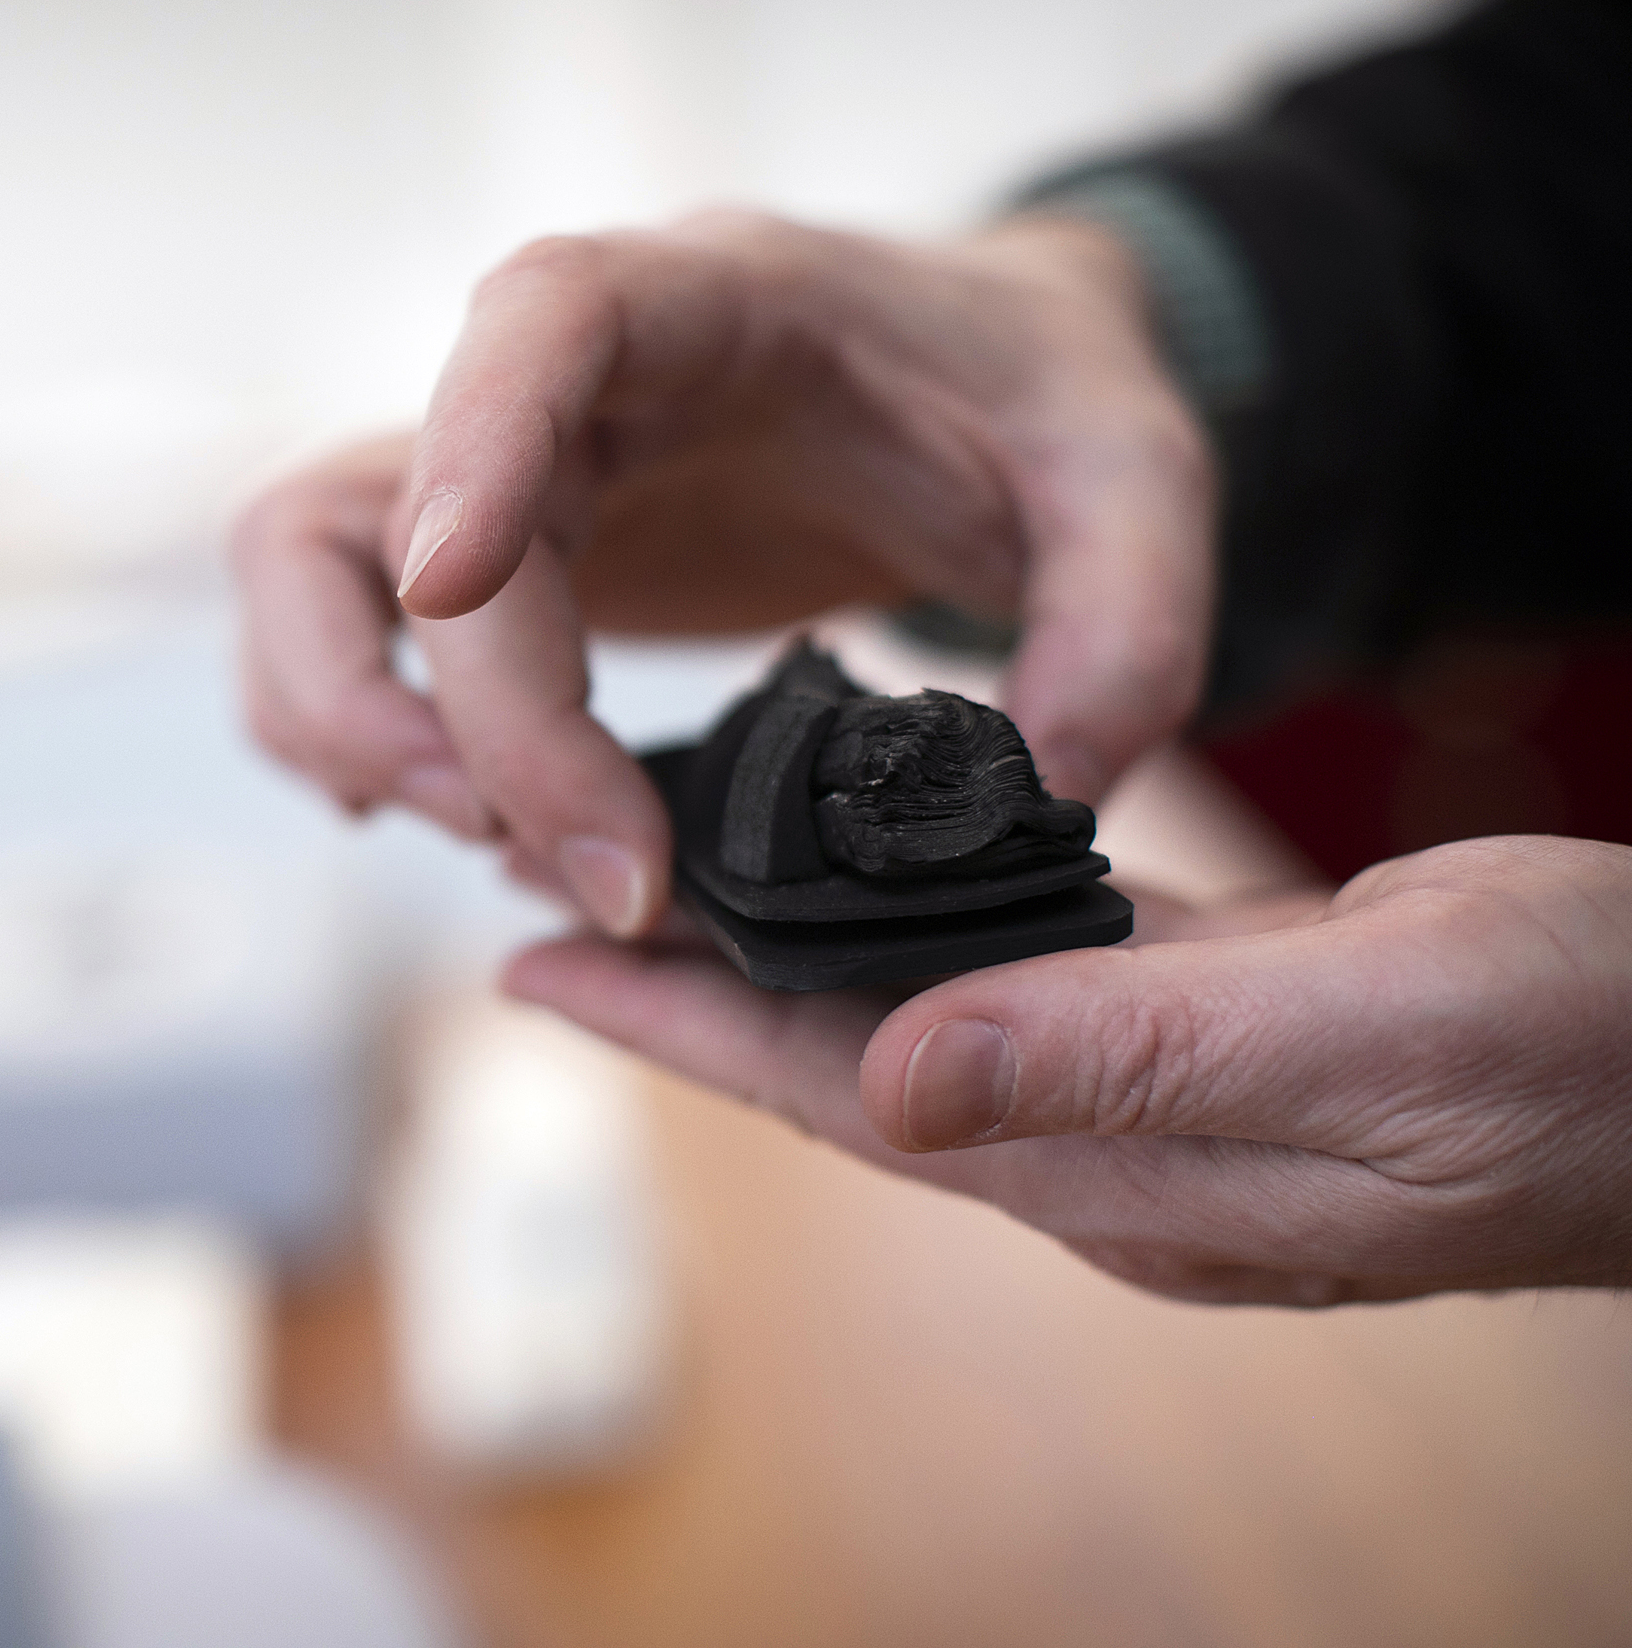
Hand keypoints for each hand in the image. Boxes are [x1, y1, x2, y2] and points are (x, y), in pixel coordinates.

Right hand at [233, 209, 1211, 934]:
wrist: (983, 389)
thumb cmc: (1039, 402)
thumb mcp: (1139, 480)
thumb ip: (1128, 625)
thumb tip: (1032, 798)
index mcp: (705, 302)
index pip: (535, 324)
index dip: (469, 448)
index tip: (454, 590)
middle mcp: (563, 381)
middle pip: (383, 515)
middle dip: (443, 717)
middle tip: (571, 863)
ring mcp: (508, 472)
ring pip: (301, 570)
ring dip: (352, 730)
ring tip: (512, 854)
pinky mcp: (499, 563)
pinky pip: (340, 634)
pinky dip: (351, 741)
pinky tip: (468, 827)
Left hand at [504, 835, 1631, 1304]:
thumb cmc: (1594, 1057)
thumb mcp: (1384, 1029)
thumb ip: (1140, 1058)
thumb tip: (904, 1083)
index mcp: (1127, 1171)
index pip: (847, 1097)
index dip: (685, 1034)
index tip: (534, 963)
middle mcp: (1114, 1158)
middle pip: (846, 1070)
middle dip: (694, 999)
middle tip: (549, 907)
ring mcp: (1159, 1110)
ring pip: (917, 1028)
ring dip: (786, 967)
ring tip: (668, 889)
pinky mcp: (1208, 1049)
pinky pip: (1013, 995)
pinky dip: (915, 941)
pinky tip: (868, 892)